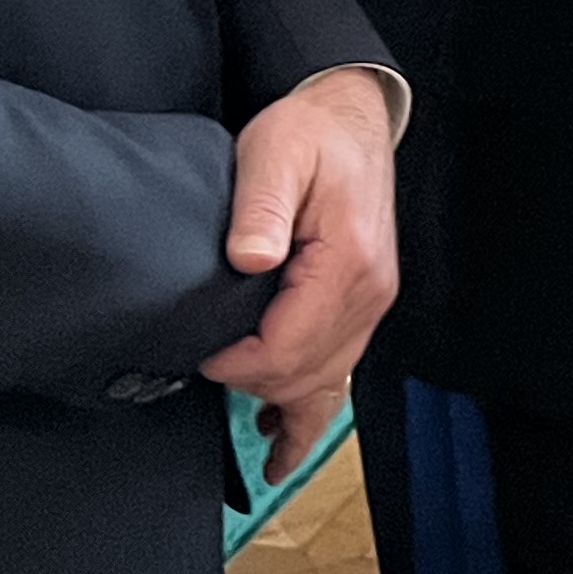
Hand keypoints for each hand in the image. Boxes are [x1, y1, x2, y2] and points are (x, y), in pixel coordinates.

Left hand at [198, 66, 400, 481]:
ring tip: (263, 454)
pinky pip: (341, 370)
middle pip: (308, 375)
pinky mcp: (363, 303)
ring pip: (329, 382)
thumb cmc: (311, 133)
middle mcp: (369, 293)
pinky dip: (314, 406)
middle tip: (207, 374)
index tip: (202, 354)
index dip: (239, 364)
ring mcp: (370, 302)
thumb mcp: (275, 152)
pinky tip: (287, 435)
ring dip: (289, 412)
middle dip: (257, 388)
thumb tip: (249, 258)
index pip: (289, 347)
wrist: (350, 118)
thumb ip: (261, 206)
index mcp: (348, 263)